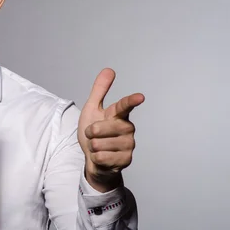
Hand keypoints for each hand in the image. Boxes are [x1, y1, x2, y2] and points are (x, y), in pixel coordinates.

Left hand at [78, 68, 144, 191]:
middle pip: (99, 128)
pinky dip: (96, 158)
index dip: (131, 101)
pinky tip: (102, 158)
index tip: (140, 97)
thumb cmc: (94, 133)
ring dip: (92, 147)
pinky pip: (101, 157)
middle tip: (94, 136)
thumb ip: (100, 91)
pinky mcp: (126, 160)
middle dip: (90, 133)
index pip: (124, 106)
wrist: (94, 158)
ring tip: (99, 147)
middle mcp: (127, 128)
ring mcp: (128, 145)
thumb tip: (109, 69)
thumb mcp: (92, 110)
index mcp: (119, 115)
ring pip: (98, 144)